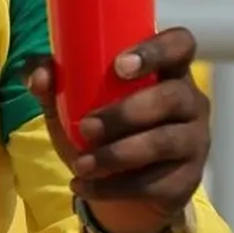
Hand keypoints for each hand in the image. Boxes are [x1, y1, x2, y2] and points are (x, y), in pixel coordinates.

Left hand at [28, 28, 208, 232]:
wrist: (119, 188)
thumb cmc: (100, 128)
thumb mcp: (72, 103)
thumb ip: (52, 82)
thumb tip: (39, 75)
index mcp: (166, 70)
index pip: (180, 45)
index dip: (157, 50)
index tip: (120, 66)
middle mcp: (189, 101)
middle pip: (172, 97)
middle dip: (126, 113)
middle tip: (87, 127)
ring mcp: (194, 141)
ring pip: (165, 142)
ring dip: (118, 154)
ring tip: (81, 164)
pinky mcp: (187, 179)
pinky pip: (156, 183)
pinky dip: (113, 188)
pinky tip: (84, 186)